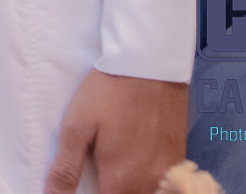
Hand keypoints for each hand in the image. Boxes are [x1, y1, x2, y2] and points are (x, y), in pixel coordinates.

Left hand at [45, 69, 188, 193]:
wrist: (150, 64)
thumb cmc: (110, 93)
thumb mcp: (77, 127)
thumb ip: (66, 169)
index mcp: (121, 180)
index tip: (85, 184)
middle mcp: (150, 183)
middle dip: (111, 190)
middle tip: (99, 168)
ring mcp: (168, 172)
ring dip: (130, 187)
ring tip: (115, 167)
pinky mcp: (179, 158)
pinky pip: (164, 183)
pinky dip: (150, 181)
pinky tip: (137, 160)